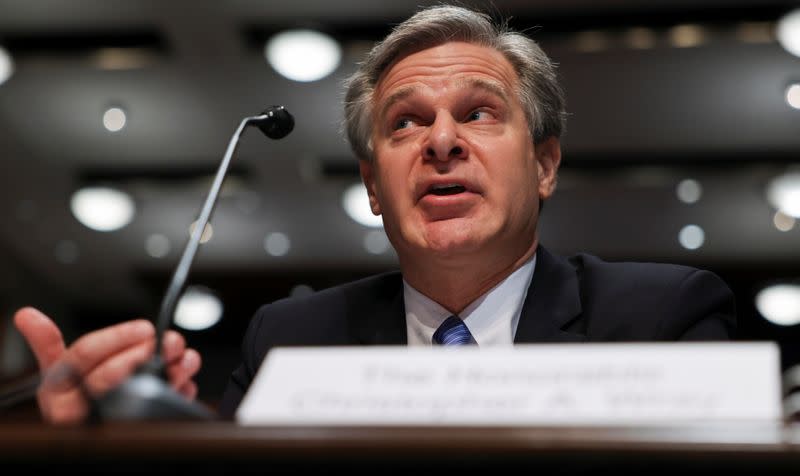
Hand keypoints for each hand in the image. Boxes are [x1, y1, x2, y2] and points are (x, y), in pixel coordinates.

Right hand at [13, 307, 201, 424]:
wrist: (87, 433)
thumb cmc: (75, 397)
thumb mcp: (58, 371)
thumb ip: (48, 343)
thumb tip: (26, 316)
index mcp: (57, 389)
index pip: (84, 355)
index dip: (116, 337)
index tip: (144, 327)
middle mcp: (79, 407)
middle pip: (113, 375)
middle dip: (144, 354)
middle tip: (169, 341)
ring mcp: (108, 423)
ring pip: (140, 396)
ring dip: (171, 373)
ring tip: (186, 359)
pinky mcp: (133, 433)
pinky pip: (159, 415)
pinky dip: (178, 395)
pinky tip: (187, 383)